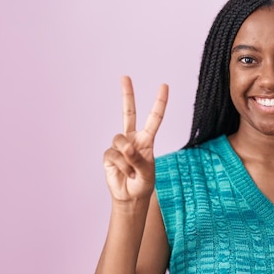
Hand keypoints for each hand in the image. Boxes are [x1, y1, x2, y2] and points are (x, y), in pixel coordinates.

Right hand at [103, 76, 167, 201]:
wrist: (131, 197)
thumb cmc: (143, 183)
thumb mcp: (147, 172)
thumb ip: (138, 159)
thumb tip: (126, 147)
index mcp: (147, 140)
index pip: (154, 118)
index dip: (159, 102)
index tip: (164, 86)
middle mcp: (132, 139)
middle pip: (128, 112)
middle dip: (127, 95)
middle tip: (125, 77)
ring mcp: (119, 146)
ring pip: (119, 139)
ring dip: (127, 156)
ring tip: (132, 170)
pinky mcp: (109, 155)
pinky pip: (113, 154)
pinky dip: (121, 165)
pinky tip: (126, 174)